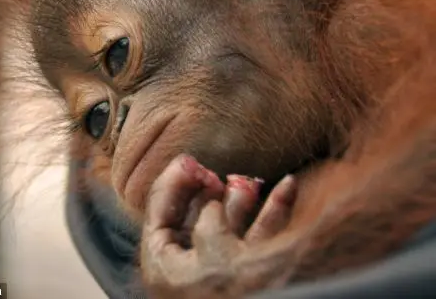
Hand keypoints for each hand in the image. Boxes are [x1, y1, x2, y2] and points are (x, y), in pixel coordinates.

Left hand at [140, 155, 297, 298]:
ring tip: (248, 181)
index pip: (159, 212)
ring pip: (230, 225)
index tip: (190, 161)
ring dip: (241, 199)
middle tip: (217, 174)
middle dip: (210, 191)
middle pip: (195, 217)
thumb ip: (210, 220)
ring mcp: (223, 271)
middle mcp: (190, 270)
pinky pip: (259, 237)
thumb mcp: (216, 250)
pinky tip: (287, 188)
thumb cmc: (238, 292)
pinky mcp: (254, 273)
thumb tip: (212, 203)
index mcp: (166, 267)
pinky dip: (273, 212)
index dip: (173, 182)